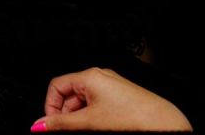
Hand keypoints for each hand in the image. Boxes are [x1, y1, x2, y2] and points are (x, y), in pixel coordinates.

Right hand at [30, 67, 192, 131]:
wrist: (164, 125)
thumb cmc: (132, 118)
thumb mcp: (89, 122)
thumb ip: (61, 124)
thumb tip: (39, 125)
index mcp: (90, 76)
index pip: (57, 86)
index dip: (50, 107)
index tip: (51, 125)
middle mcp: (101, 78)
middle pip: (70, 95)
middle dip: (66, 116)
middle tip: (68, 132)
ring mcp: (112, 88)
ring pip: (84, 102)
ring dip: (79, 119)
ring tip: (86, 131)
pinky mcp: (121, 98)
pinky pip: (98, 106)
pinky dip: (93, 118)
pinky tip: (99, 129)